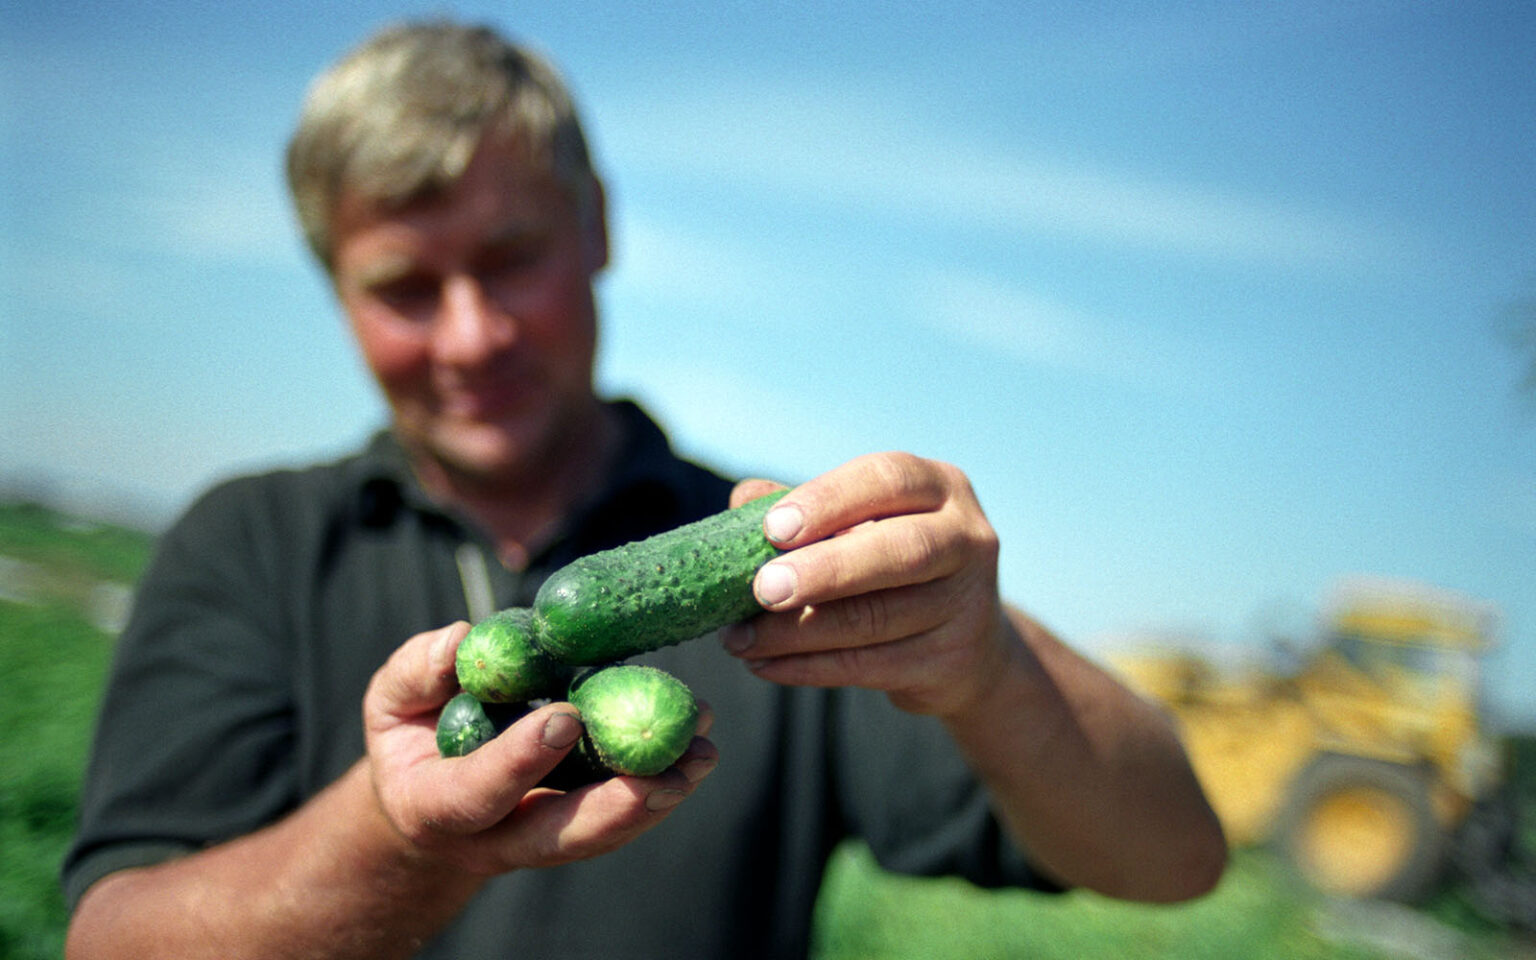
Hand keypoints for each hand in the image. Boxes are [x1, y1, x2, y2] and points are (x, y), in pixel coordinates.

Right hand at [362, 622, 716, 875]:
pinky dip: (660, 785)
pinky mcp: (574, 829)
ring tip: (703, 753)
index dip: (520, 760)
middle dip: (615, 807)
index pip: (478, 791)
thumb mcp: (393, 701)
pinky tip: (697, 750)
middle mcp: (491, 839)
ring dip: (656, 797)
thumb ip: (418, 673)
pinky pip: (618, 816)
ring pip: (600, 833)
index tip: (566, 719)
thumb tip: (462, 641)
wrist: (428, 797)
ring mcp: (537, 840)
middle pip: (557, 836)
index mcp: (435, 806)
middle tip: (667, 770)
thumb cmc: (410, 737)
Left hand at [723, 452, 1016, 717]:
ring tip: (739, 639)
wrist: (966, 645)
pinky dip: (809, 668)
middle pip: (900, 551)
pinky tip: (766, 665)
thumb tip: (743, 501)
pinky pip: (870, 666)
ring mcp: (966, 604)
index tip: (773, 529)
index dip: (829, 500)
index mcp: (940, 487)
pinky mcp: (951, 661)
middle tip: (763, 590)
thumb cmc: (891, 566)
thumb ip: (807, 509)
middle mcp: (967, 539)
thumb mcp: (860, 524)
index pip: (887, 480)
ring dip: (798, 632)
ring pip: (877, 618)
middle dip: (825, 571)